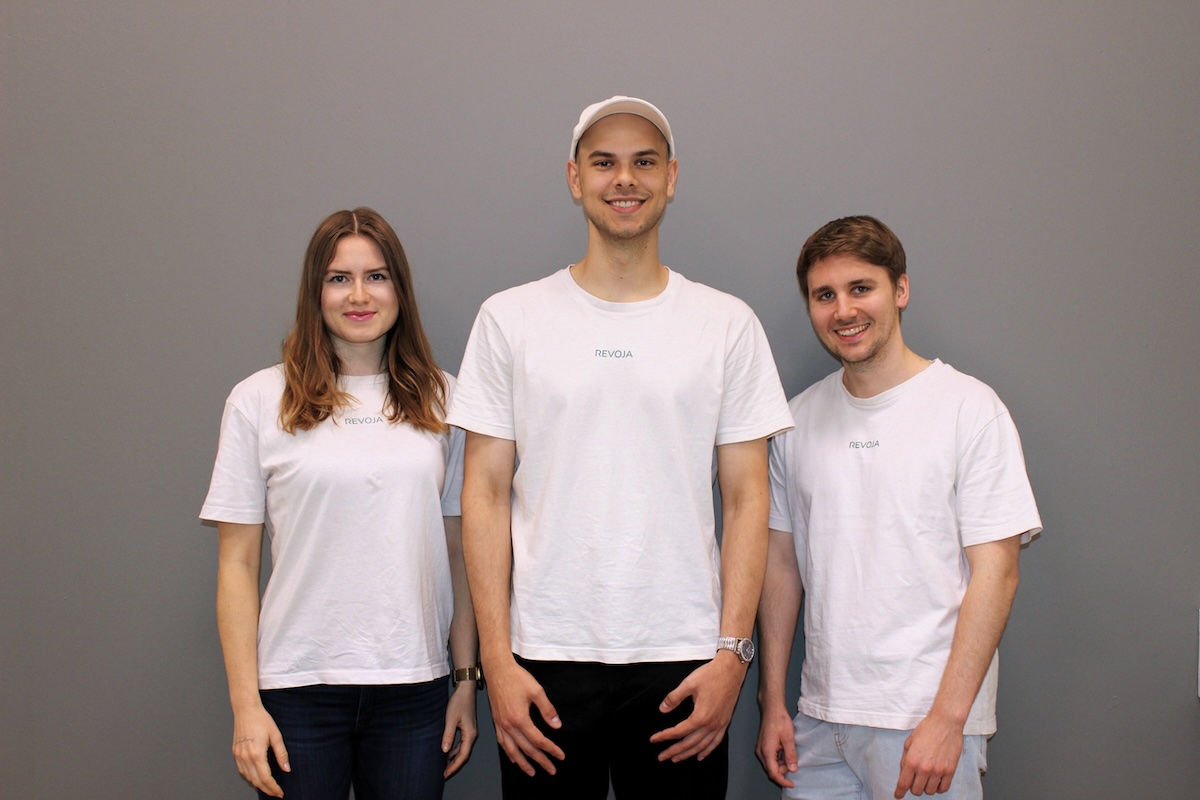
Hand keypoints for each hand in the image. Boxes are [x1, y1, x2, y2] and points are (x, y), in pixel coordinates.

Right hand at [231, 704, 288, 797]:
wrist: (246, 710)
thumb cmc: (262, 720)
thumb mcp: (276, 735)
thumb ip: (282, 754)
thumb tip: (287, 769)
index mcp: (256, 754)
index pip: (266, 778)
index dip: (273, 787)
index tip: (280, 792)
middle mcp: (245, 757)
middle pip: (256, 781)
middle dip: (267, 789)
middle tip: (276, 793)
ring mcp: (238, 756)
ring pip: (248, 778)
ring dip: (258, 785)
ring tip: (268, 787)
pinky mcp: (235, 753)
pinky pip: (242, 771)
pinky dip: (250, 777)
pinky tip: (256, 777)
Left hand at [442, 682, 478, 777]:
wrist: (466, 689)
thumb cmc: (459, 702)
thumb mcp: (451, 719)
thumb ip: (448, 735)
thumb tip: (445, 751)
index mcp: (470, 734)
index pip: (463, 756)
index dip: (454, 766)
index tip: (446, 774)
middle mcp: (472, 735)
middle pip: (464, 755)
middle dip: (455, 765)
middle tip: (444, 773)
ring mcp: (470, 731)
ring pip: (463, 749)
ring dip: (455, 758)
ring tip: (445, 765)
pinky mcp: (467, 728)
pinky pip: (462, 743)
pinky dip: (455, 750)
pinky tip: (448, 752)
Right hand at [487, 659, 563, 775]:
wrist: (497, 669)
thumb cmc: (516, 678)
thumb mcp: (536, 691)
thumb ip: (547, 709)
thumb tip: (556, 725)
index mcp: (519, 718)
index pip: (538, 740)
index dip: (551, 749)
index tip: (560, 756)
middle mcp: (508, 725)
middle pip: (526, 749)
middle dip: (540, 761)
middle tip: (551, 769)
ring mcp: (500, 724)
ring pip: (512, 750)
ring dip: (523, 763)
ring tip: (531, 772)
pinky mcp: (496, 721)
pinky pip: (502, 742)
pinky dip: (509, 753)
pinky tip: (513, 758)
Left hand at [649, 653, 746, 761]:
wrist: (731, 669)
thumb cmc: (711, 675)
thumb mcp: (688, 684)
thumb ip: (674, 698)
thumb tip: (662, 709)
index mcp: (701, 716)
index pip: (679, 732)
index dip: (665, 736)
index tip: (654, 739)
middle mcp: (711, 724)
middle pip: (690, 743)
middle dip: (674, 751)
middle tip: (662, 756)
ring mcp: (720, 724)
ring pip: (702, 746)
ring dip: (688, 754)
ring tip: (676, 758)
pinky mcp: (725, 722)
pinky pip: (716, 742)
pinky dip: (707, 750)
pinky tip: (700, 755)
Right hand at [755, 705, 797, 787]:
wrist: (771, 708)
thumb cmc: (779, 720)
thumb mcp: (789, 738)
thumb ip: (790, 755)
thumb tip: (793, 769)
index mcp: (767, 751)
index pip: (773, 773)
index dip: (783, 781)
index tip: (791, 784)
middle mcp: (761, 752)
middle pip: (772, 770)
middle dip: (783, 771)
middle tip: (793, 762)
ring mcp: (761, 749)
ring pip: (771, 764)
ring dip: (781, 764)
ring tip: (790, 753)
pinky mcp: (762, 746)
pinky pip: (770, 758)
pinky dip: (778, 758)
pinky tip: (785, 750)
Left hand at [893, 712, 963, 797]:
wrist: (945, 723)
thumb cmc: (926, 729)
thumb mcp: (909, 742)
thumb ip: (906, 759)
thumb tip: (904, 772)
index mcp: (911, 761)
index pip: (903, 784)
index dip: (899, 792)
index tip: (898, 795)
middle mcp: (924, 769)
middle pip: (917, 791)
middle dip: (913, 787)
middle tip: (915, 781)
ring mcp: (938, 771)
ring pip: (930, 791)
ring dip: (926, 787)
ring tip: (927, 779)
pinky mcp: (950, 771)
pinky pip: (944, 788)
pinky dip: (939, 787)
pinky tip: (937, 781)